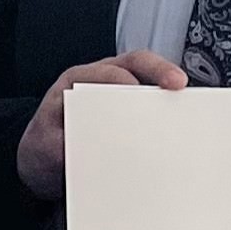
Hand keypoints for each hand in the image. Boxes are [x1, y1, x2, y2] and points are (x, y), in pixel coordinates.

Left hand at [15, 50, 188, 201]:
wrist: (42, 163)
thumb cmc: (45, 146)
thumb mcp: (43, 148)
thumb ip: (56, 147)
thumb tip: (74, 148)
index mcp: (78, 82)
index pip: (106, 72)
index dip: (124, 79)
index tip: (137, 91)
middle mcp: (101, 83)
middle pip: (136, 66)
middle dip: (160, 71)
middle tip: (178, 84)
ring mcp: (118, 97)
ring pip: (149, 81)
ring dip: (169, 90)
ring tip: (188, 103)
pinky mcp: (130, 116)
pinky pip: (152, 106)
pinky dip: (167, 110)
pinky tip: (180, 122)